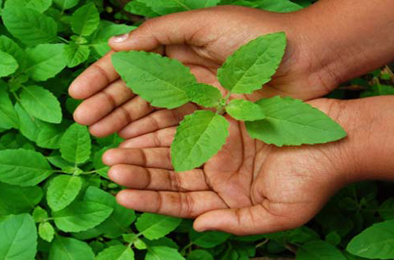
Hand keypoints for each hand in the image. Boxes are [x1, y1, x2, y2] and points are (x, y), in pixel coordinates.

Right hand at [68, 6, 338, 137]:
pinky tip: (134, 143)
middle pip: (137, 91)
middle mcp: (182, 73)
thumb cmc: (257, 37)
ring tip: (101, 136)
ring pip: (152, 112)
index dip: (102, 78)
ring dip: (125, 123)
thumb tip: (115, 46)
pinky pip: (176, 128)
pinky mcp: (213, 119)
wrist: (305, 58)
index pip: (130, 64)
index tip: (78, 94)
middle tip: (85, 123)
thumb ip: (159, 34)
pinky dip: (153, 135)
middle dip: (108, 105)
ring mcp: (196, 98)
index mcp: (176, 47)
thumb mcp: (205, 24)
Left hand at [102, 98, 364, 234]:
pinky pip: (190, 121)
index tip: (122, 196)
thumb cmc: (312, 181)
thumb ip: (237, 224)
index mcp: (224, 197)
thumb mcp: (278, 215)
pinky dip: (167, 124)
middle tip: (110, 167)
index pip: (179, 202)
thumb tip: (200, 226)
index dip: (151, 201)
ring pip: (173, 149)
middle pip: (170, 175)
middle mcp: (216, 171)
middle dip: (139, 173)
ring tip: (115, 150)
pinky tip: (142, 124)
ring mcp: (218, 143)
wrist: (335, 141)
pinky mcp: (224, 117)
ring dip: (145, 150)